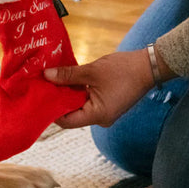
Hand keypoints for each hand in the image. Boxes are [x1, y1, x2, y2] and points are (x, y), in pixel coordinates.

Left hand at [43, 49, 157, 127]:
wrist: (150, 66)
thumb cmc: (123, 70)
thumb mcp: (92, 71)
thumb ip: (68, 75)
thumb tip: (46, 76)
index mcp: (97, 115)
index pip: (66, 121)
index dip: (50, 110)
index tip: (37, 97)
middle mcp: (100, 118)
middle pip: (71, 114)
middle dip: (57, 100)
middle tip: (41, 86)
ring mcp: (104, 112)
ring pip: (79, 106)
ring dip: (67, 94)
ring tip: (50, 81)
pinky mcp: (107, 103)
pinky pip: (87, 101)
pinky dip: (77, 91)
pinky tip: (66, 79)